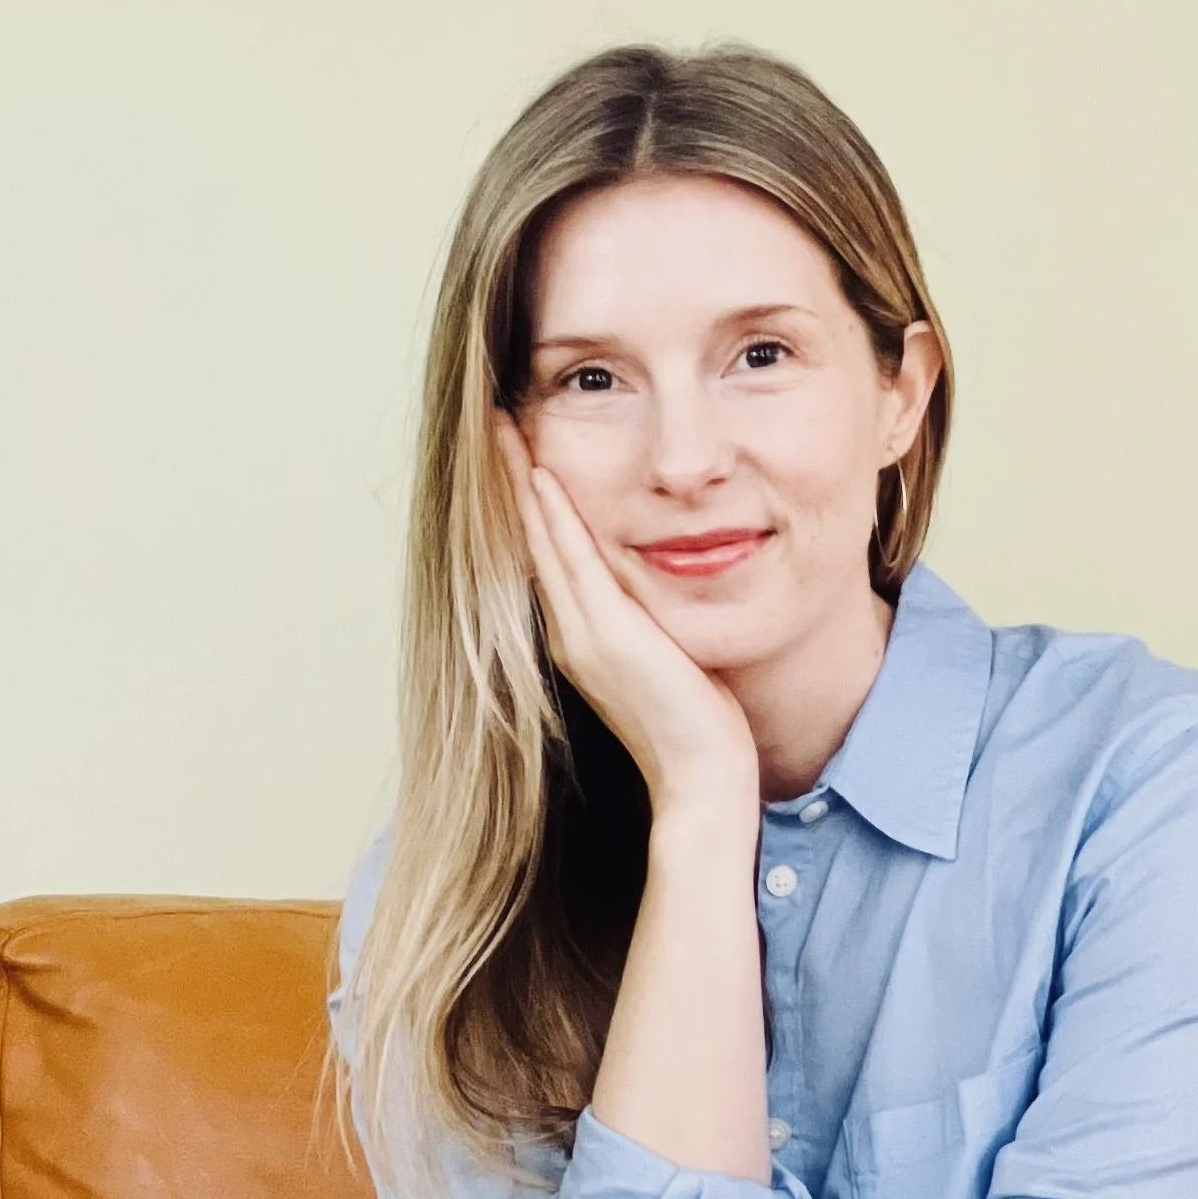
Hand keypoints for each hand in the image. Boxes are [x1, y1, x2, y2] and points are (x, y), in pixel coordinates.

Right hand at [495, 415, 758, 817]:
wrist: (703, 778)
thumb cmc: (699, 725)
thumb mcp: (671, 657)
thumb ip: (654, 619)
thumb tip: (664, 584)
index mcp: (582, 637)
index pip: (546, 555)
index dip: (528, 502)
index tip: (519, 451)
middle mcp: (571, 634)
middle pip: (529, 540)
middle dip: (511, 479)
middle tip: (494, 421)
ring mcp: (584, 636)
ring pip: (542, 543)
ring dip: (521, 484)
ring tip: (503, 430)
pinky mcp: (610, 638)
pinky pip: (574, 563)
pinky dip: (555, 518)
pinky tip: (544, 476)